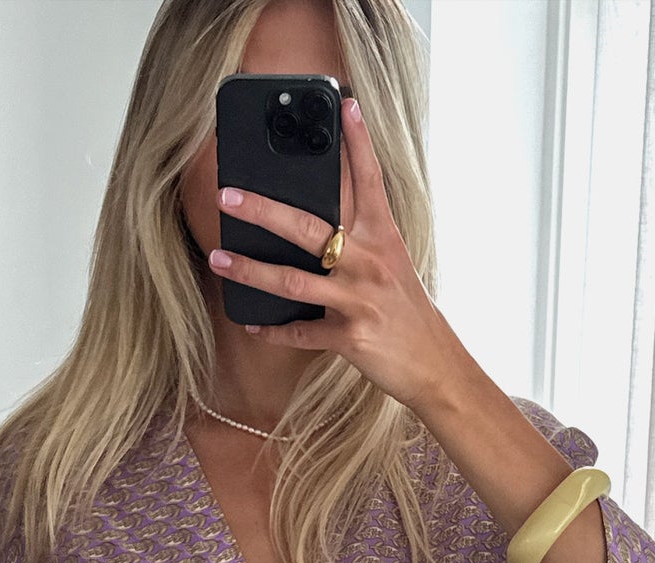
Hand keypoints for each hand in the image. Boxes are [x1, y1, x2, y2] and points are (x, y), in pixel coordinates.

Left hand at [207, 95, 465, 413]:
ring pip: (295, 282)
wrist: (435, 364)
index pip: (369, 182)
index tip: (345, 105)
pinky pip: (302, 332)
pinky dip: (274, 330)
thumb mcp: (392, 265)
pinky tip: (253, 324)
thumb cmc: (407, 311)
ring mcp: (359, 300)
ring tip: (220, 260)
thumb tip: (317, 219)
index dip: (358, 143)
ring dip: (252, 271)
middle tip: (228, 194)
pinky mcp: (350, 337)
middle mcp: (369, 264)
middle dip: (264, 210)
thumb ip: (360, 239)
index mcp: (383, 239)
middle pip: (309, 229)